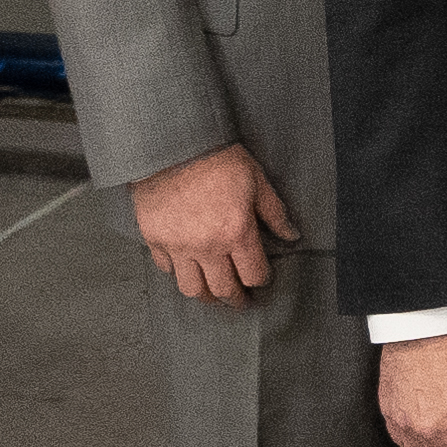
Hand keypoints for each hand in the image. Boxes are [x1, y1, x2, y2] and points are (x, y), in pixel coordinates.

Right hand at [132, 141, 297, 303]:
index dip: (261, 280)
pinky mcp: (154, 239)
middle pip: (224, 290)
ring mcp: (178, 246)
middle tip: (240, 302)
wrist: (171, 144)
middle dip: (236, 300)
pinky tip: (186, 267)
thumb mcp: (257, 180)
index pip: (254, 275)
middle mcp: (207, 246)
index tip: (260, 279)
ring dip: (205, 296)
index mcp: (237, 233)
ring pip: (192, 289)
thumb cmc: (217, 158)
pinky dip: (177, 272)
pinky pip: (166, 269)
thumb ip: (275, 213)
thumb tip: (292, 236)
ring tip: (212, 294)